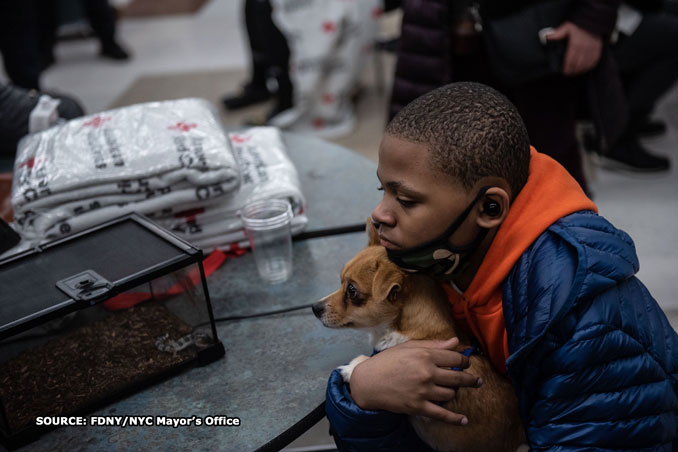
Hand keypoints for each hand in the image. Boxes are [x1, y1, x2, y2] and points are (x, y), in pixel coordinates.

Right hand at [349, 337, 482, 424]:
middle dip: (470, 379)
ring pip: (451, 394)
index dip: (464, 360)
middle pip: (458, 377)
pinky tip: (464, 420)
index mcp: (424, 355)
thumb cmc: (387, 361)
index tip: (466, 363)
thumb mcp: (409, 347)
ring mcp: (423, 391)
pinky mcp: (418, 407)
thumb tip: (456, 342)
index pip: (454, 357)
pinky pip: (442, 414)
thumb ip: (434, 345)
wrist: (368, 382)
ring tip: (453, 390)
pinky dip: (455, 419)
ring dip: (455, 392)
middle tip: (476, 381)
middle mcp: (426, 373)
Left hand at [545, 21, 602, 75]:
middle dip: (572, 70)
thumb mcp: (567, 27)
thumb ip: (557, 34)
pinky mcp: (598, 49)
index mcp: (575, 44)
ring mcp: (592, 49)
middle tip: (568, 73)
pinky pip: (594, 61)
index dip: (567, 68)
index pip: (570, 60)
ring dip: (580, 70)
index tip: (564, 72)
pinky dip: (589, 66)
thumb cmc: (579, 25)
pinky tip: (585, 69)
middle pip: (578, 64)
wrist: (593, 19)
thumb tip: (546, 37)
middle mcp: (584, 48)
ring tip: (575, 72)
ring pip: (586, 64)